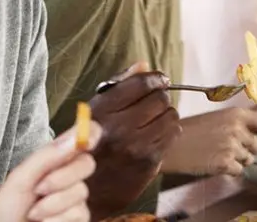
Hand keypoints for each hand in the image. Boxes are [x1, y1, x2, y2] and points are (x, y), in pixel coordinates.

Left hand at [0, 121, 100, 221]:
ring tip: (34, 214)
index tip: (86, 141)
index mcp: (54, 160)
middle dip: (62, 178)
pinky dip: (58, 219)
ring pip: (81, 191)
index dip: (90, 132)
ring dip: (54, 204)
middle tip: (39, 190)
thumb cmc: (6, 211)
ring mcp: (75, 199)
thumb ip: (46, 157)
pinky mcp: (78, 219)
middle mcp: (67, 177)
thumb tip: (74, 137)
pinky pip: (80, 213)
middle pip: (86, 163)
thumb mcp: (20, 179)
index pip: (80, 138)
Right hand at [86, 62, 180, 215]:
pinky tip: (156, 134)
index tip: (160, 79)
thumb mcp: (94, 112)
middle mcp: (119, 127)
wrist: (83, 192)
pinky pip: (173, 135)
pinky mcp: (149, 163)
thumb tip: (144, 64)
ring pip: (171, 116)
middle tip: (156, 100)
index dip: (155, 77)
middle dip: (161, 96)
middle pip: (159, 98)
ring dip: (166, 114)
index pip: (141, 83)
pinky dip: (169, 131)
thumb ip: (119, 85)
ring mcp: (136, 147)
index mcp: (102, 111)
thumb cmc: (88, 145)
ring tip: (155, 119)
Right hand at [162, 108, 256, 175]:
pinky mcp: (225, 163)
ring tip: (215, 152)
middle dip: (248, 149)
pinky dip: (227, 170)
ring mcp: (232, 146)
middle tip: (225, 146)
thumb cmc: (191, 131)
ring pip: (248, 160)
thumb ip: (239, 125)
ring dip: (236, 160)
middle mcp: (238, 129)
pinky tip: (212, 162)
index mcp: (236, 114)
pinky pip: (238, 171)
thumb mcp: (218, 119)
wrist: (169, 143)